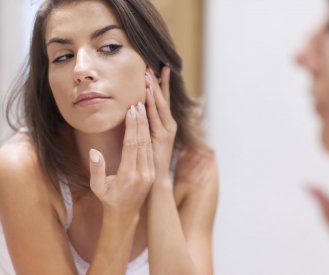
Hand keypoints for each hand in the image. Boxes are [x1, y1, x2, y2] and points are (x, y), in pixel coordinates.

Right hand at [88, 104, 154, 213]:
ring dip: (146, 126)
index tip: (132, 111)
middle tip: (139, 103)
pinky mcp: (152, 172)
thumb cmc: (108, 199)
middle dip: (140, 121)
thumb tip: (94, 152)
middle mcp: (142, 173)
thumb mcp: (97, 188)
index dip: (132, 127)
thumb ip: (96, 170)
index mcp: (128, 175)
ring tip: (143, 109)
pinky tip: (146, 124)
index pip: (132, 145)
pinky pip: (151, 150)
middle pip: (142, 141)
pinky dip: (148, 136)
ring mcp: (149, 172)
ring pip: (149, 144)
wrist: (125, 214)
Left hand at [144, 66, 176, 183]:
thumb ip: (145, 128)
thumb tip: (136, 113)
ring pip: (160, 105)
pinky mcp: (163, 137)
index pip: (161, 101)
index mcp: (164, 125)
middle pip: (163, 99)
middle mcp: (168, 125)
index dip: (159, 85)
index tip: (155, 69)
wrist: (155, 182)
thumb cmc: (150, 161)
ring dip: (154, 89)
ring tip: (149, 73)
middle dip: (158, 82)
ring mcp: (167, 131)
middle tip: (153, 64)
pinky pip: (156, 117)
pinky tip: (147, 92)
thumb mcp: (147, 142)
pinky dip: (152, 104)